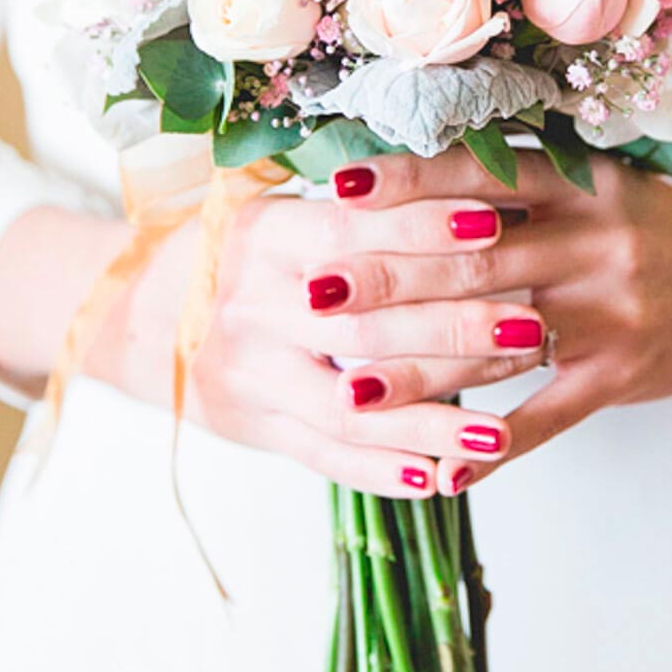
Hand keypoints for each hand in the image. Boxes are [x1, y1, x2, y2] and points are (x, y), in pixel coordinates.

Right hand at [84, 188, 548, 498]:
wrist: (139, 314)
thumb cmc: (247, 256)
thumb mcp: (285, 214)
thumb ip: (362, 212)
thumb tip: (478, 192)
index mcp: (263, 236)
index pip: (354, 232)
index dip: (425, 228)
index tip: (498, 226)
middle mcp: (250, 306)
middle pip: (365, 325)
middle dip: (455, 330)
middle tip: (532, 330)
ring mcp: (248, 375)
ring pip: (350, 406)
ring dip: (431, 422)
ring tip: (500, 432)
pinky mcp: (253, 427)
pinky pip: (325, 458)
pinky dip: (383, 471)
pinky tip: (441, 479)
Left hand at [323, 147, 671, 494]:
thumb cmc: (642, 225)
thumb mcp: (589, 187)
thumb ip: (508, 186)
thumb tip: (393, 182)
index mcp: (578, 180)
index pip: (479, 173)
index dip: (405, 180)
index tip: (335, 190)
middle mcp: (595, 239)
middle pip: (475, 262)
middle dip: (389, 282)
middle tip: (314, 296)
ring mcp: (613, 311)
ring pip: (500, 345)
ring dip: (422, 375)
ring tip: (353, 393)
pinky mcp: (626, 375)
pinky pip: (549, 418)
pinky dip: (495, 448)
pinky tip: (442, 470)